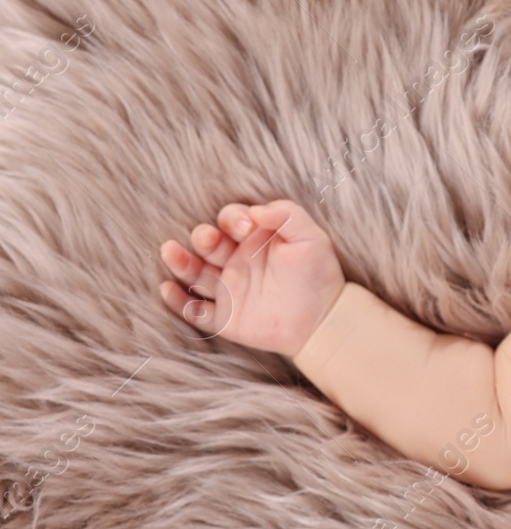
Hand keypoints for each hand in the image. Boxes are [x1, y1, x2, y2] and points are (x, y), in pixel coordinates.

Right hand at [157, 200, 346, 356]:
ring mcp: (228, 289)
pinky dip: (178, 302)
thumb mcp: (311, 238)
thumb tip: (257, 209)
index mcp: (253, 239)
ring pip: (195, 274)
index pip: (230, 220)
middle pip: (207, 243)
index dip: (232, 218)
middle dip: (203, 237)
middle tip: (208, 238)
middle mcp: (235, 261)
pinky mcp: (224, 318)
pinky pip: (194, 311)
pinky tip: (167, 289)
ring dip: (180, 262)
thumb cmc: (318, 274)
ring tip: (169, 250)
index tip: (246, 226)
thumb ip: (287, 215)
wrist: (324, 318)